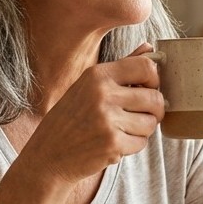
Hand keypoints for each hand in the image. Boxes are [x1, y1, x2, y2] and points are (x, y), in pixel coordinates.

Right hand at [19, 44, 163, 184]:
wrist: (48, 156)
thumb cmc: (70, 119)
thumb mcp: (88, 86)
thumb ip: (121, 67)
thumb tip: (150, 47)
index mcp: (97, 75)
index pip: (146, 66)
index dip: (154, 79)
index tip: (148, 89)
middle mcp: (102, 94)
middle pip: (155, 97)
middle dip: (153, 110)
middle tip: (139, 116)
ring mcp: (107, 120)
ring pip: (151, 122)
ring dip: (142, 130)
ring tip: (121, 130)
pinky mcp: (112, 144)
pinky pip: (142, 142)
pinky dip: (132, 146)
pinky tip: (114, 144)